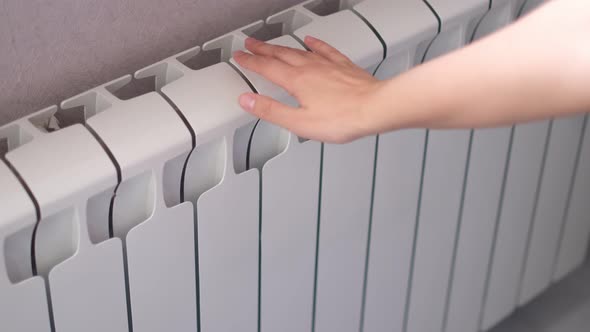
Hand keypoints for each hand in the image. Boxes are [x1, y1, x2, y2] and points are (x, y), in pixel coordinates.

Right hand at [233, 36, 383, 143]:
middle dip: (262, 50)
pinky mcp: (343, 66)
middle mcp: (310, 68)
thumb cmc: (343, 118)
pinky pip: (325, 49)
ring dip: (282, 46)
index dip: (250, 62)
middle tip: (250, 44)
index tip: (240, 57)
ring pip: (299, 50)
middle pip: (280, 55)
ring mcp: (328, 65)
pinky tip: (311, 40)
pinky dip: (314, 43)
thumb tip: (247, 101)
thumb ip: (271, 111)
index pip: (266, 68)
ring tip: (272, 44)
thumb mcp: (299, 122)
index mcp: (296, 81)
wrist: (375, 108)